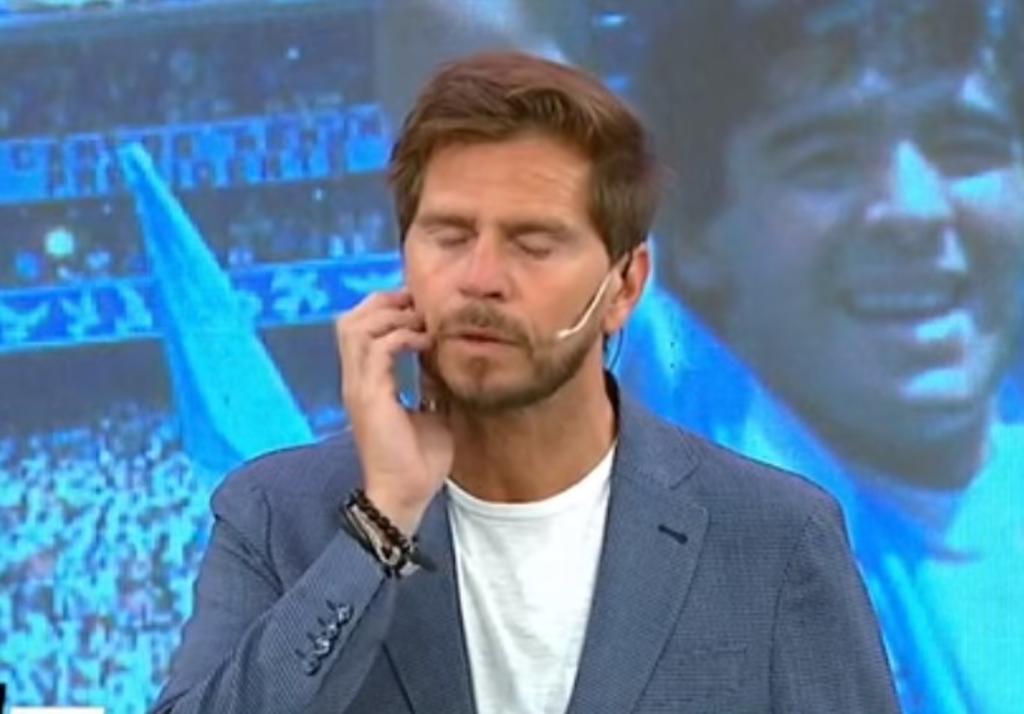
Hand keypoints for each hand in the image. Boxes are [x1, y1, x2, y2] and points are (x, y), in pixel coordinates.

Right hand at [334, 290, 452, 534]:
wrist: (407, 495)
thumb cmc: (419, 461)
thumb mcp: (432, 412)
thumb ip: (432, 384)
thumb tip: (445, 361)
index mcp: (367, 383)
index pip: (360, 330)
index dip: (386, 310)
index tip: (421, 307)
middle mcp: (356, 381)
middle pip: (349, 320)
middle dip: (383, 303)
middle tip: (418, 303)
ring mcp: (358, 387)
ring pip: (354, 327)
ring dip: (390, 315)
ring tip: (420, 320)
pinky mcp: (368, 396)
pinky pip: (375, 349)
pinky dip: (401, 336)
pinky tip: (424, 341)